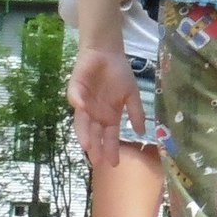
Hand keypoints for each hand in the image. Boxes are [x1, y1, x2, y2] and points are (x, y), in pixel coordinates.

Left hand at [69, 48, 136, 167]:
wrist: (107, 53)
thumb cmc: (119, 73)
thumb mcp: (131, 95)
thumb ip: (136, 113)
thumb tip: (142, 132)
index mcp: (108, 116)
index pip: (109, 136)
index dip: (111, 148)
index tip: (114, 163)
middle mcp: (95, 113)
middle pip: (94, 133)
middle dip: (95, 147)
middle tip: (97, 162)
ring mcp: (83, 103)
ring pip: (82, 121)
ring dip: (84, 133)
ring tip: (87, 146)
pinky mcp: (75, 89)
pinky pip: (75, 97)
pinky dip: (77, 102)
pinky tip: (82, 108)